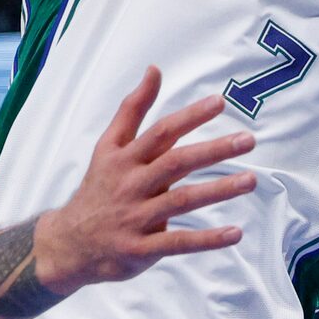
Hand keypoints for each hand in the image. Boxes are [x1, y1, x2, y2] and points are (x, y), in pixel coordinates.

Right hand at [34, 69, 257, 292]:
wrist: (68, 243)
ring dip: (218, 190)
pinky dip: (207, 239)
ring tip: (251, 180)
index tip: (220, 102)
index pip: (161, 132)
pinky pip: (178, 242)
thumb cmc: (99, 188)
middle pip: (176, 162)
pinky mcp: (140, 249)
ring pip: (181, 200)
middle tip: (248, 140)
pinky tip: (235, 233)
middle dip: (214, 150)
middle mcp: (131, 185)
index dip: (190, 116)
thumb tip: (154, 69)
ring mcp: (136, 218)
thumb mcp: (108, 147)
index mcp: (125, 159)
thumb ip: (133, 109)